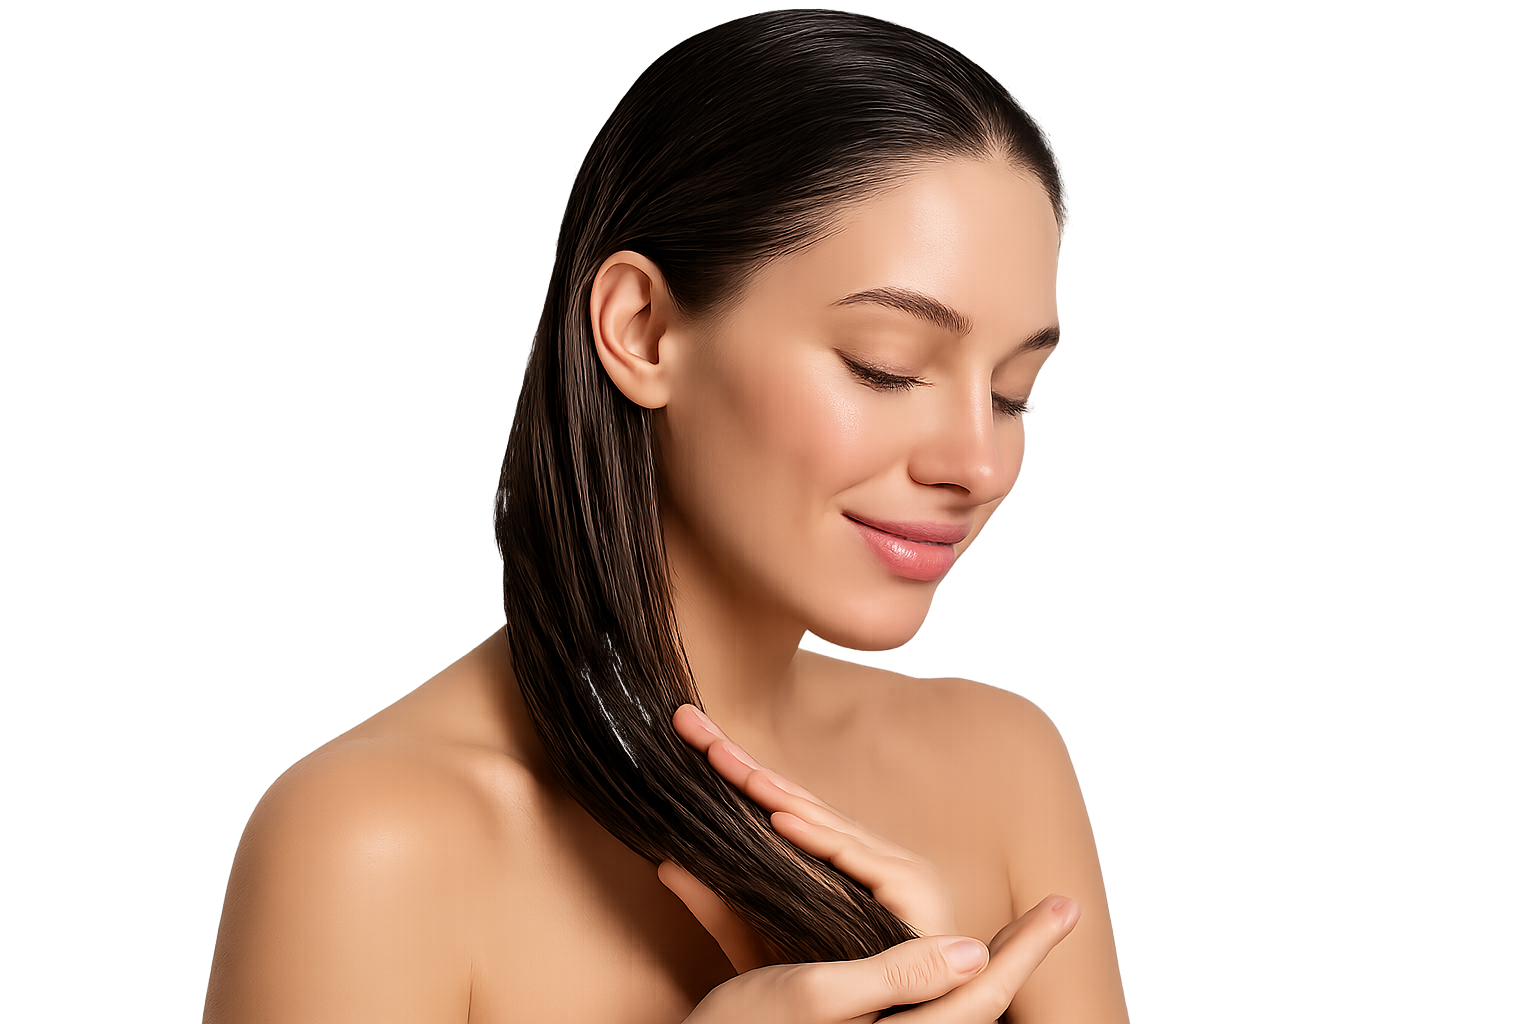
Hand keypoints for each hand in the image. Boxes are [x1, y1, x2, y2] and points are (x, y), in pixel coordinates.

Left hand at [670, 704, 956, 948]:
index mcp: (843, 866)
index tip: (688, 736)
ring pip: (822, 824)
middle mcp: (871, 861)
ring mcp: (899, 873)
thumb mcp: (758, 945)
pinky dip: (818, 840)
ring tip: (724, 762)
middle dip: (738, 765)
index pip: (778, 808)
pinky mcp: (916, 894)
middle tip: (690, 726)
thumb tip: (665, 864)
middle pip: (795, 804)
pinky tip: (777, 817)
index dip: (732, 775)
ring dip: (769, 792)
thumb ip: (719, 908)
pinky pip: (858, 863)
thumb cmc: (831, 999)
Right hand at [676, 892, 1079, 1023]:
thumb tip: (973, 953)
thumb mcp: (815, 998)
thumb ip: (898, 977)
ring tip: (1010, 941)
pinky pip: (894, 1001)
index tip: (1065, 905)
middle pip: (970, 995)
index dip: (1025, 948)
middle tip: (1052, 916)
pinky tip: (940, 963)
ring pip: (936, 998)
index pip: (982, 991)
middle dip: (1010, 956)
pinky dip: (918, 972)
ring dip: (972, 967)